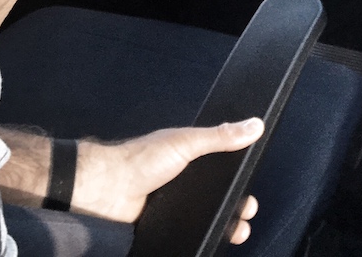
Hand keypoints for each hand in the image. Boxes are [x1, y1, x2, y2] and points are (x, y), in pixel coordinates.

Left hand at [72, 119, 263, 243]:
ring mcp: (174, 204)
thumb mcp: (185, 142)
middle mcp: (184, 181)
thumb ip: (220, 137)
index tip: (252, 196)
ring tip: (234, 233)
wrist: (106, 188)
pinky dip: (200, 232)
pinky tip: (211, 237)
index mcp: (191, 158)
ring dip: (221, 224)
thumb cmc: (142, 158)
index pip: (223, 170)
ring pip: (205, 216)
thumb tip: (255, 125)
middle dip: (234, 209)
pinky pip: (188, 229)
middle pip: (217, 197)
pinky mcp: (163, 223)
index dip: (239, 183)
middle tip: (245, 218)